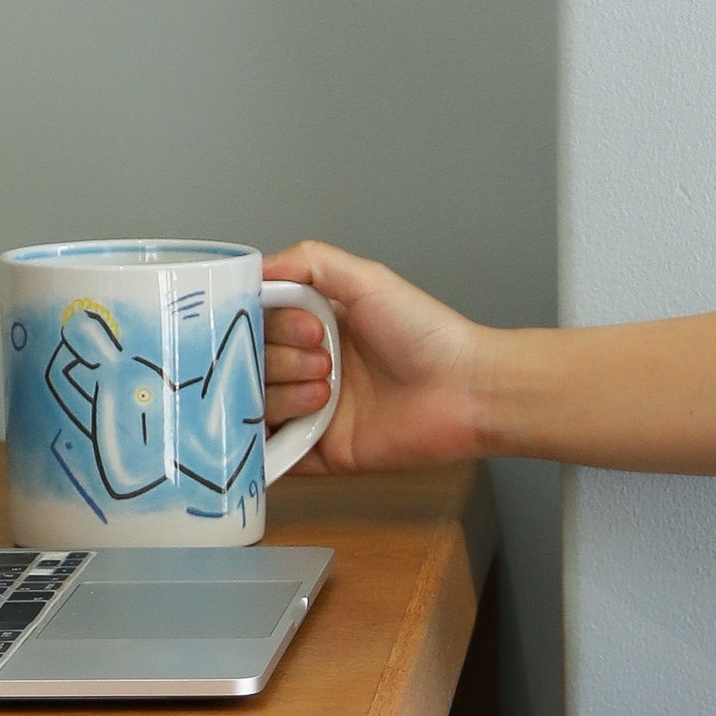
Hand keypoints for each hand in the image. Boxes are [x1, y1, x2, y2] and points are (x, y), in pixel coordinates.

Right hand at [263, 241, 486, 471]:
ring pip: (256, 404)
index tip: (305, 325)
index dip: (269, 323)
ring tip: (328, 389)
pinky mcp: (318, 453)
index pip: (257, 323)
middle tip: (325, 357)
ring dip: (285, 392)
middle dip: (282, 357)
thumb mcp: (366, 279)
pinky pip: (269, 454)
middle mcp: (307, 368)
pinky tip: (287, 423)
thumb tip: (256, 267)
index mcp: (314, 327)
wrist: (463, 390)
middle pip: (252, 363)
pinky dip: (263, 441)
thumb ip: (309, 262)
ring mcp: (310, 412)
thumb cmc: (426, 335)